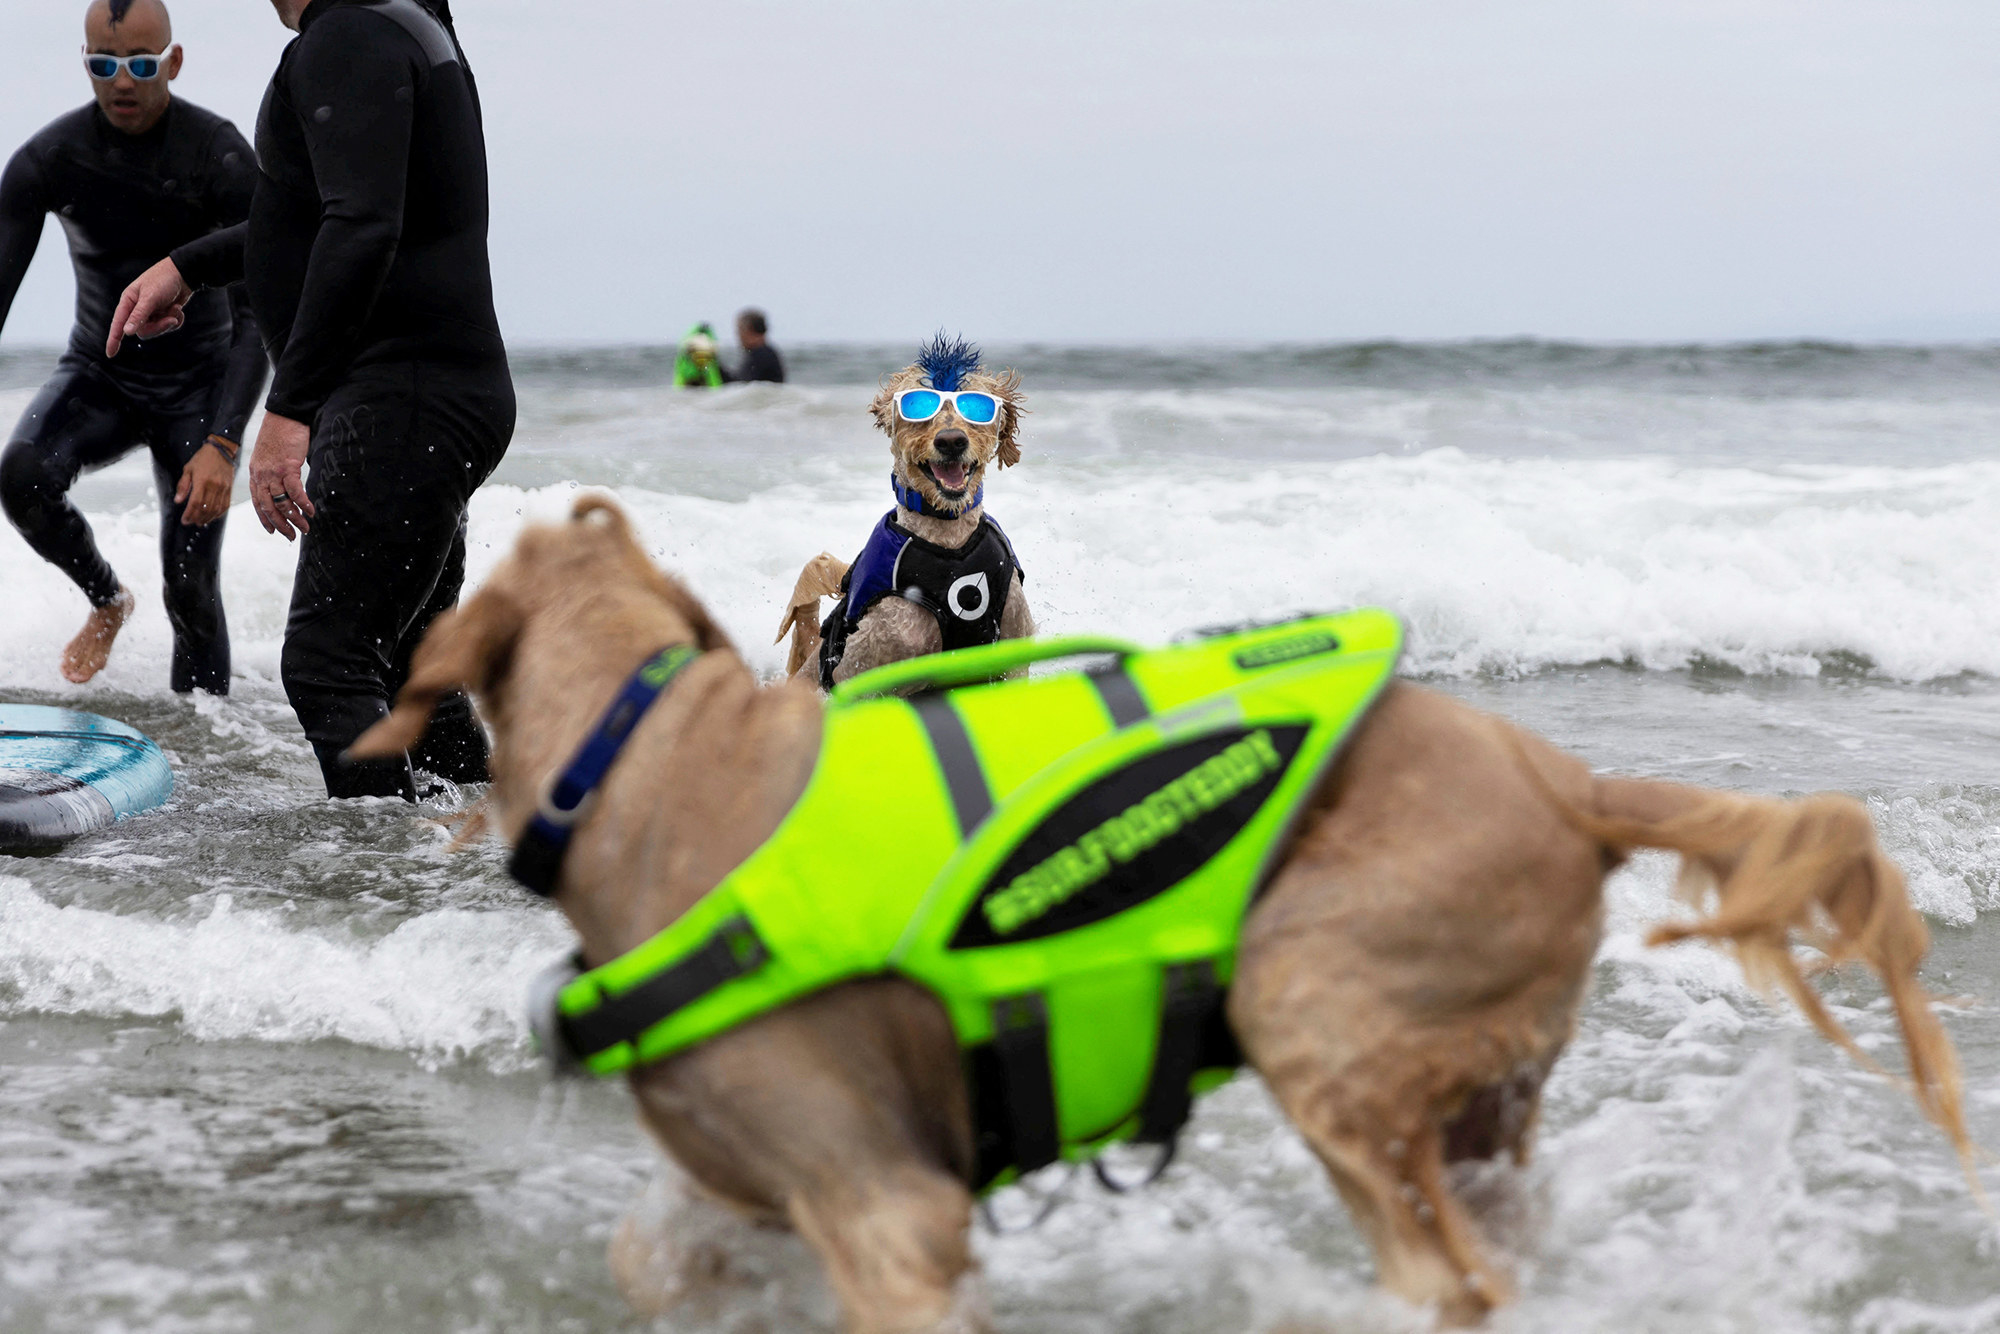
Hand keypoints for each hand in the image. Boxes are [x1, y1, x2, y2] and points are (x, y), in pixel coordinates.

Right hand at [106, 257, 193, 356]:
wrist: (184, 273)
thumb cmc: (163, 281)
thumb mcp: (150, 297)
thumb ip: (138, 315)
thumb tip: (127, 333)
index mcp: (128, 301)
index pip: (118, 324)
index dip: (113, 340)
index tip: (110, 354)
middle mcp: (137, 308)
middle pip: (142, 331)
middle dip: (158, 328)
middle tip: (171, 319)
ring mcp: (151, 312)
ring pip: (156, 330)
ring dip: (169, 322)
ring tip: (176, 309)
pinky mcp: (163, 314)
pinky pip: (168, 326)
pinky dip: (176, 320)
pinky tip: (179, 309)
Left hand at [175, 439, 236, 525]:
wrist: (222, 450)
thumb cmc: (203, 458)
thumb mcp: (188, 469)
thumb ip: (183, 486)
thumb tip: (178, 500)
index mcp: (202, 481)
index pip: (195, 503)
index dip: (189, 514)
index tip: (185, 520)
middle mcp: (214, 486)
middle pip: (206, 508)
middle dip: (197, 518)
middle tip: (191, 522)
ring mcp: (223, 488)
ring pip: (216, 509)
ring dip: (208, 518)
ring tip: (200, 522)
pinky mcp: (229, 489)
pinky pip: (225, 505)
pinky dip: (218, 513)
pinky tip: (213, 516)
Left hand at [248, 412, 314, 539]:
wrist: (285, 416)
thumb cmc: (280, 433)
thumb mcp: (270, 455)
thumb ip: (272, 471)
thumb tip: (283, 485)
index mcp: (256, 473)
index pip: (258, 502)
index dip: (265, 518)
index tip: (273, 530)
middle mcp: (261, 475)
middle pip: (269, 507)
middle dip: (280, 524)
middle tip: (291, 536)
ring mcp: (273, 472)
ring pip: (282, 502)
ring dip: (295, 518)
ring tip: (305, 528)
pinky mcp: (288, 467)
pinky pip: (295, 491)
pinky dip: (303, 504)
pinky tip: (311, 511)